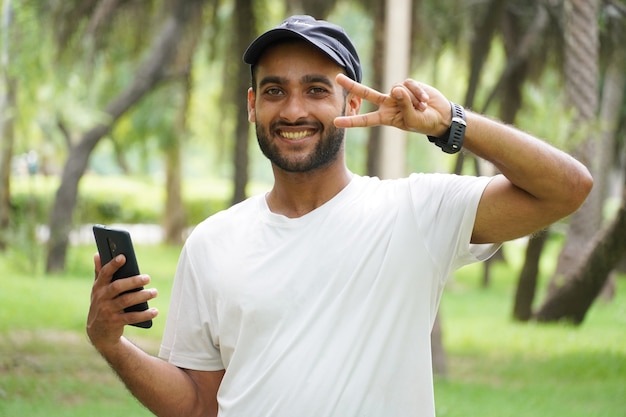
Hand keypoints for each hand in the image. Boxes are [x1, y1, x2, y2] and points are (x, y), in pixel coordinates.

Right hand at [86, 253, 157, 351]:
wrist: (98, 332)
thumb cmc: (102, 304)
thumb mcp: (98, 290)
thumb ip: (99, 273)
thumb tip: (97, 254)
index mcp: (98, 287)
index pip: (105, 273)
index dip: (113, 265)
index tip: (123, 257)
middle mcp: (101, 298)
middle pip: (117, 287)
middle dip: (133, 281)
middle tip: (148, 277)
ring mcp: (107, 311)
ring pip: (126, 301)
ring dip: (142, 296)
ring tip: (154, 292)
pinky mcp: (115, 322)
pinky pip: (131, 317)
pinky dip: (145, 314)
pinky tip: (155, 311)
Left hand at [333, 74, 451, 136]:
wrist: (440, 116)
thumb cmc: (424, 123)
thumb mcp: (412, 120)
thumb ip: (404, 105)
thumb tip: (397, 89)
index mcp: (386, 117)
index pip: (365, 119)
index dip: (351, 121)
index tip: (336, 122)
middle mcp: (388, 104)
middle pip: (367, 93)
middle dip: (353, 86)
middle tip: (337, 78)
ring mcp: (397, 93)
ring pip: (397, 89)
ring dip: (411, 99)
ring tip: (421, 107)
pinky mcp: (407, 85)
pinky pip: (408, 84)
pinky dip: (417, 92)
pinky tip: (424, 100)